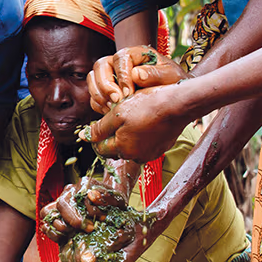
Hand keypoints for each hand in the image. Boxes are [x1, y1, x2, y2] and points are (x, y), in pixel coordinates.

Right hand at [38, 169, 132, 245]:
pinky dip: (51, 232)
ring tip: (71, 234)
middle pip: (61, 204)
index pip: (75, 196)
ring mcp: (61, 202)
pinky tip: (64, 238)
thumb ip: (107, 197)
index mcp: (84, 185)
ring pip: (47, 211)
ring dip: (59, 226)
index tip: (93, 227)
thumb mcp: (118, 200)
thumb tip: (91, 196)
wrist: (113, 208)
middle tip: (86, 230)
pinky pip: (46, 223)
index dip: (81, 214)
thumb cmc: (116, 205)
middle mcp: (70, 191)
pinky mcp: (57, 215)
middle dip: (71, 220)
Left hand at [82, 84, 198, 162]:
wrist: (176, 105)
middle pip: (116, 149)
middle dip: (113, 136)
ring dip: (128, 136)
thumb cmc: (146, 106)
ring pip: (131, 147)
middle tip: (116, 118)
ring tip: (132, 118)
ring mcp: (150, 154)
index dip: (97, 135)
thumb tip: (85, 136)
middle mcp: (136, 157)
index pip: (101, 148)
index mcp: (122, 149)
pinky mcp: (161, 149)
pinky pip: (145, 145)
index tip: (99, 123)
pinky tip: (145, 121)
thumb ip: (99, 128)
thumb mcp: (117, 114)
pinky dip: (142, 136)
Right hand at [88, 47, 184, 112]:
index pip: (120, 58)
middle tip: (116, 101)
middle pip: (100, 66)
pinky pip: (94, 96)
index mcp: (135, 54)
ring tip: (113, 108)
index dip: (121, 75)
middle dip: (105, 85)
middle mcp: (119, 63)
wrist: (174, 94)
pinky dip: (99, 105)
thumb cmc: (173, 82)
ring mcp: (111, 76)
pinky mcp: (107, 91)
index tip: (128, 93)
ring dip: (99, 95)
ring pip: (93, 80)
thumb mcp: (171, 76)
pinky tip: (111, 112)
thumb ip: (157, 74)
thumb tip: (136, 74)